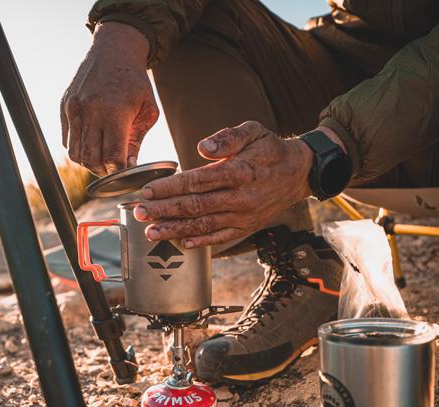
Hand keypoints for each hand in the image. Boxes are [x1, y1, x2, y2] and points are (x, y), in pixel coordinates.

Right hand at [61, 23, 158, 175]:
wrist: (113, 52)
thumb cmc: (135, 82)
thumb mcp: (147, 111)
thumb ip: (137, 141)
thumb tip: (128, 167)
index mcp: (114, 112)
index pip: (112, 156)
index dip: (118, 170)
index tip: (125, 172)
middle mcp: (90, 111)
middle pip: (90, 159)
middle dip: (103, 171)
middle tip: (113, 170)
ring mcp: (73, 109)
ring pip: (74, 153)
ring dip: (88, 163)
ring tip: (102, 160)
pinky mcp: (64, 107)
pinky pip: (67, 140)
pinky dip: (78, 148)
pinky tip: (92, 144)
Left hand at [134, 121, 313, 247]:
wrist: (300, 173)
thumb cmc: (270, 149)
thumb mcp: (253, 131)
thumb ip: (227, 137)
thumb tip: (202, 146)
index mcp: (239, 171)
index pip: (197, 181)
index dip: (170, 187)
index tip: (148, 191)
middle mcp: (240, 197)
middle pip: (195, 206)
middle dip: (164, 210)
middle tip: (139, 212)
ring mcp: (244, 216)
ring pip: (203, 225)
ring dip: (174, 229)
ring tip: (150, 232)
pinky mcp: (246, 227)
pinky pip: (220, 237)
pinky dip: (200, 241)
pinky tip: (181, 243)